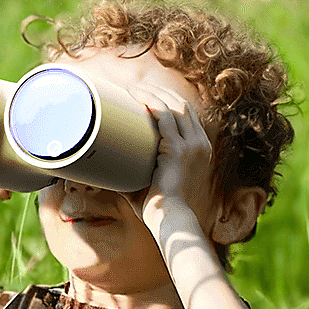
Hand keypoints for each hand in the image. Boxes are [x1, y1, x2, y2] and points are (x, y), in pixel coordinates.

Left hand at [120, 83, 216, 229]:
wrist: (171, 219)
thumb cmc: (160, 208)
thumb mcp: (152, 185)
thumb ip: (135, 176)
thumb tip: (108, 174)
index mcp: (199, 150)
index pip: (187, 117)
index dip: (169, 102)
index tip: (149, 96)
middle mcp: (200, 144)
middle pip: (182, 106)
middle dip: (160, 92)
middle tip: (136, 88)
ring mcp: (191, 145)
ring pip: (173, 106)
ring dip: (153, 93)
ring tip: (132, 89)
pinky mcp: (178, 149)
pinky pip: (164, 116)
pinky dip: (150, 103)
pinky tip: (136, 96)